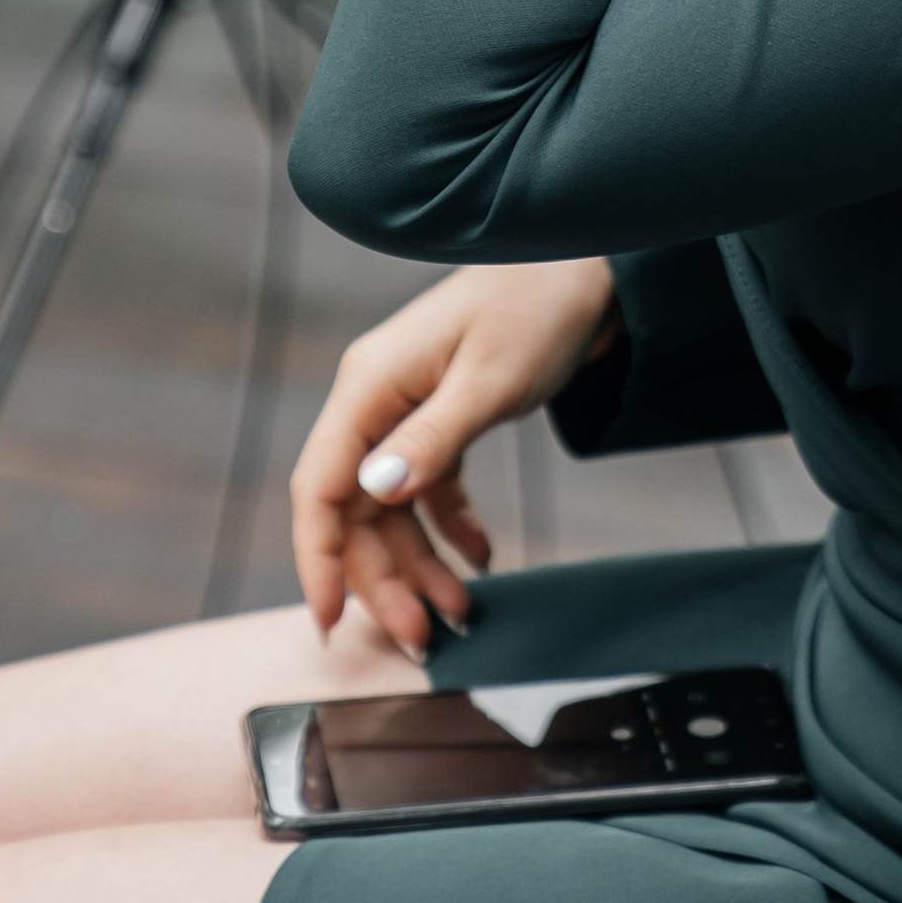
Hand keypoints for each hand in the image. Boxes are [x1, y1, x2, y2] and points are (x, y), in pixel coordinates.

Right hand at [289, 258, 619, 652]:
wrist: (585, 264)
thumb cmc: (535, 308)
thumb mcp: (488, 381)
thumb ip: (432, 440)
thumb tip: (373, 490)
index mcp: (369, 386)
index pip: (319, 486)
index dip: (317, 557)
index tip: (330, 620)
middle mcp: (376, 401)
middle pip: (356, 511)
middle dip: (384, 579)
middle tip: (422, 638)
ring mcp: (406, 410)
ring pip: (392, 509)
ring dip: (420, 564)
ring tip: (459, 614)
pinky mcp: (440, 418)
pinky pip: (429, 489)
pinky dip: (450, 527)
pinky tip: (480, 557)